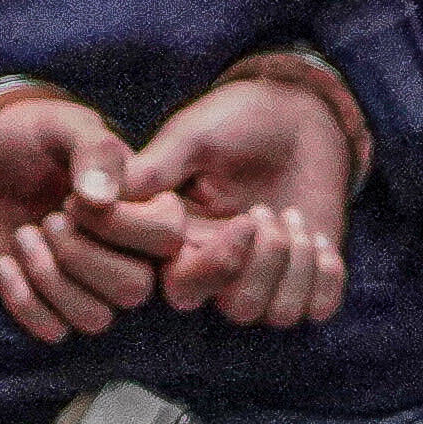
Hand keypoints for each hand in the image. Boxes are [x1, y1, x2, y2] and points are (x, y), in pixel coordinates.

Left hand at [0, 83, 170, 344]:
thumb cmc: (33, 139)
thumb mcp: (61, 126)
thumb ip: (91, 150)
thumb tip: (101, 199)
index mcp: (148, 208)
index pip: (168, 238)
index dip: (120, 225)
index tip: (77, 198)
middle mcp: (132, 254)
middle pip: (135, 288)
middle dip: (80, 255)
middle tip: (49, 218)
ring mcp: (93, 286)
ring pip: (96, 318)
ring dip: (50, 277)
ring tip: (25, 235)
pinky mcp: (55, 306)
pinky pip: (53, 330)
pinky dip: (22, 298)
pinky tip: (4, 262)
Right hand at [125, 57, 363, 331]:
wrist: (299, 111)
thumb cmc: (238, 118)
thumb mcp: (193, 135)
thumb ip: (154, 169)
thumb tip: (98, 197)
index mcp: (184, 243)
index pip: (182, 288)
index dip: (213, 266)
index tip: (242, 217)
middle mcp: (219, 267)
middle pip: (233, 310)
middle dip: (260, 265)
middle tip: (265, 212)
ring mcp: (263, 275)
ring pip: (275, 313)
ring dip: (294, 263)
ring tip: (292, 216)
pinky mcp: (305, 276)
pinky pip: (316, 308)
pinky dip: (324, 276)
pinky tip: (319, 237)